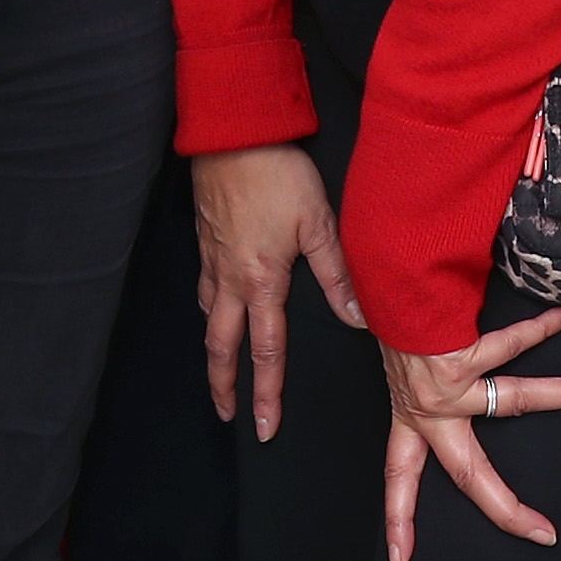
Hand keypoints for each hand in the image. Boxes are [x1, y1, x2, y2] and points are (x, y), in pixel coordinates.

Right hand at [191, 145, 363, 439]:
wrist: (232, 134)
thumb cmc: (276, 173)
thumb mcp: (318, 221)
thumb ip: (337, 274)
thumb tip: (357, 318)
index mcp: (261, 281)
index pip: (266, 350)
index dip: (266, 392)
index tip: (265, 425)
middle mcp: (231, 278)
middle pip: (221, 345)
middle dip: (224, 385)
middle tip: (226, 414)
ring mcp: (213, 260)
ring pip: (207, 317)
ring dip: (213, 350)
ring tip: (219, 370)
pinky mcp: (205, 239)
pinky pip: (203, 286)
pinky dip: (207, 309)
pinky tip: (214, 307)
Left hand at [381, 310, 560, 560]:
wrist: (377, 277)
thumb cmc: (387, 312)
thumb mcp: (394, 356)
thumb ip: (413, 372)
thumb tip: (436, 367)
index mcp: (408, 416)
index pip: (400, 477)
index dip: (400, 520)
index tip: (399, 560)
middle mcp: (427, 411)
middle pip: (470, 476)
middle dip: (507, 508)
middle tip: (544, 534)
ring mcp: (445, 388)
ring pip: (515, 399)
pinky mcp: (458, 358)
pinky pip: (510, 343)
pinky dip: (543, 327)